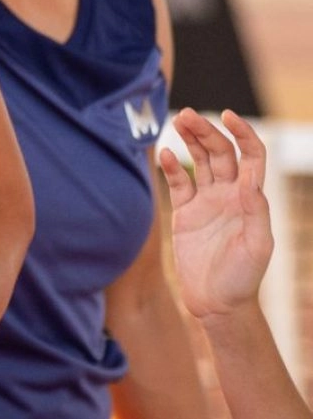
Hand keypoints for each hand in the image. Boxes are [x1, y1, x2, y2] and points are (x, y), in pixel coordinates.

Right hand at [161, 108, 273, 325]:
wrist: (218, 303)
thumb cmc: (244, 278)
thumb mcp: (257, 246)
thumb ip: (255, 212)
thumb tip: (251, 180)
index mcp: (250, 198)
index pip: (250, 155)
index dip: (242, 133)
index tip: (228, 116)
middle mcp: (229, 194)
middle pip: (220, 152)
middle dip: (206, 131)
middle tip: (187, 115)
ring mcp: (207, 202)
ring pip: (198, 161)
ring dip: (189, 140)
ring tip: (176, 120)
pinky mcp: (185, 213)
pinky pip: (178, 183)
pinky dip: (170, 167)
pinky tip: (162, 153)